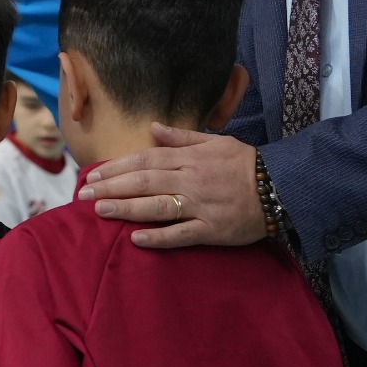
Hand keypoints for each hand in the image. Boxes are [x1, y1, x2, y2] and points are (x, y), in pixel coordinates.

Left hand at [79, 126, 265, 248]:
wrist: (283, 187)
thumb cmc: (246, 164)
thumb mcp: (216, 141)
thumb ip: (182, 137)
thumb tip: (152, 127)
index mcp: (190, 158)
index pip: (145, 160)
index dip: (116, 166)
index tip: (92, 173)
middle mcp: (191, 180)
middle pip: (144, 182)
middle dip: (111, 187)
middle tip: (82, 194)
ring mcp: (201, 206)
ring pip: (157, 207)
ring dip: (126, 209)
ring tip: (99, 210)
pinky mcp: (212, 230)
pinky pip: (181, 235)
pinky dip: (158, 238)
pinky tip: (135, 239)